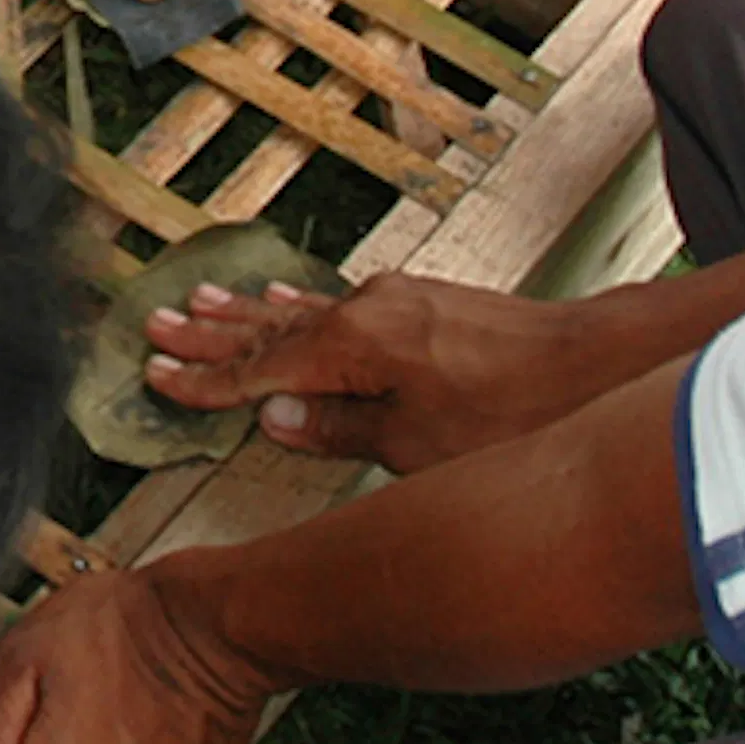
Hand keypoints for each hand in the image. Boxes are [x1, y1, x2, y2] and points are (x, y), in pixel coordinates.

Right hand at [143, 274, 599, 476]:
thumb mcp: (414, 443)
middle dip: (210, 333)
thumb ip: (337, 427)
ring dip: (246, 312)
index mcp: (352, 348)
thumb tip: (273, 416)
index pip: (260, 369)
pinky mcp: (420, 304)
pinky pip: (336, 303)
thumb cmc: (509, 415)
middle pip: (269, 329)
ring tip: (198, 301)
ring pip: (300, 310)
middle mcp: (365, 313)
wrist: (590, 364)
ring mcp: (393, 303)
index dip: (207, 379)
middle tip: (153, 326)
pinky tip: (283, 300)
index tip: (157, 376)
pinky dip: (298, 306)